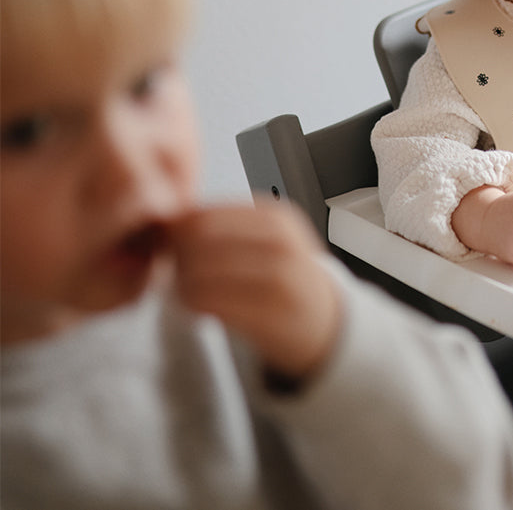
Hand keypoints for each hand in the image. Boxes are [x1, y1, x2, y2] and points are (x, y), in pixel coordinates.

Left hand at [170, 198, 340, 381]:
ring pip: (198, 273)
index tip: (167, 243)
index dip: (175, 230)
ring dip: (181, 283)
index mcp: (276, 216)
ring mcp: (277, 279)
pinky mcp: (269, 315)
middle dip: (175, 255)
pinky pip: (208, 304)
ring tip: (186, 287)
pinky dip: (193, 305)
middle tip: (173, 267)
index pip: (203, 214)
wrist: (324, 320)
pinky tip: (201, 306)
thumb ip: (226, 224)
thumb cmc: (284, 277)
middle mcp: (279, 243)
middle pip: (197, 241)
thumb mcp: (268, 237)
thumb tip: (168, 219)